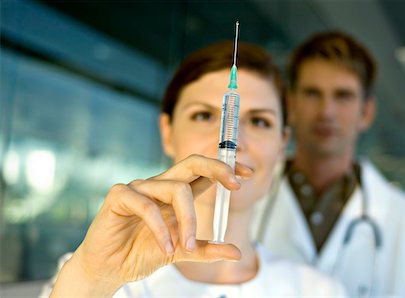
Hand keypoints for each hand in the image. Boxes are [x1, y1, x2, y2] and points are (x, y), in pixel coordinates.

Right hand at [50, 154, 251, 296]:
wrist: (109, 269)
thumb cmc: (141, 253)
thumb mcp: (181, 252)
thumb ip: (206, 249)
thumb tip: (237, 252)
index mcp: (175, 193)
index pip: (203, 172)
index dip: (226, 168)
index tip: (248, 174)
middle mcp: (160, 185)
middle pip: (192, 163)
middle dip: (217, 168)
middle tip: (236, 184)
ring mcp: (139, 187)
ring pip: (175, 189)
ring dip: (188, 221)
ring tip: (185, 247)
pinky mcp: (119, 196)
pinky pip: (147, 205)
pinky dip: (160, 229)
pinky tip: (165, 247)